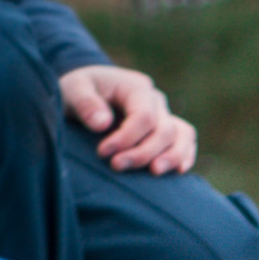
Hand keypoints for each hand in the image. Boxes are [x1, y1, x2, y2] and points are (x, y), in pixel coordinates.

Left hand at [58, 65, 197, 176]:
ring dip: (170, 157)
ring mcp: (164, 114)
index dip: (126, 139)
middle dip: (142, 153)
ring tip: (154, 173)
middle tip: (116, 166)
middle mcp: (155, 100)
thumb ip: (85, 103)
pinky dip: (184, 155)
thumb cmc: (78, 91)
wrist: (85, 93)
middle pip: (163, 130)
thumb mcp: (73, 90)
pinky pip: (185, 140)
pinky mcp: (166, 129)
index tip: (103, 153)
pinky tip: (178, 172)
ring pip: (181, 136)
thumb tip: (103, 123)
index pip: (143, 116)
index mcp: (135, 86)